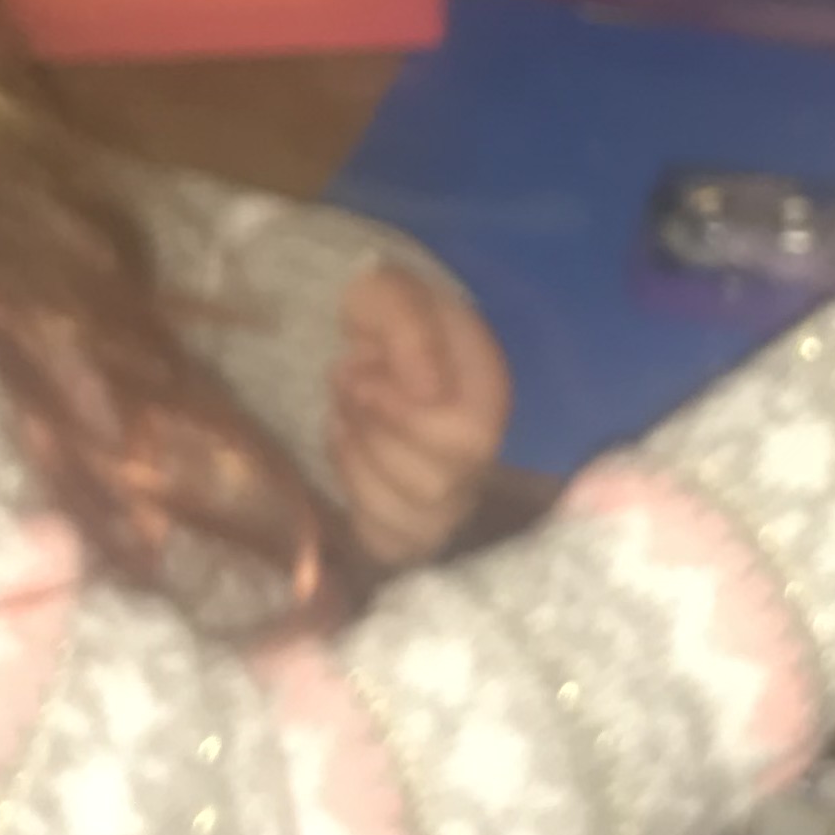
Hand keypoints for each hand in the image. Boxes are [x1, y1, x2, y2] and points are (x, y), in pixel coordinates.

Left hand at [330, 260, 511, 569]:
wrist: (366, 338)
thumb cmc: (380, 315)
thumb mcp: (387, 292)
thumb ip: (410, 329)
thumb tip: (429, 393)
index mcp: (489, 389)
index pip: (470, 434)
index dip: (406, 416)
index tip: (362, 371)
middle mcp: (483, 452)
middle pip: (441, 483)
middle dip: (376, 434)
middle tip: (349, 384)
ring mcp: (451, 495)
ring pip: (416, 519)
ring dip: (360, 463)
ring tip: (346, 415)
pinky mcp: (412, 524)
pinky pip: (390, 542)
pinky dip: (356, 498)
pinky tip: (347, 452)